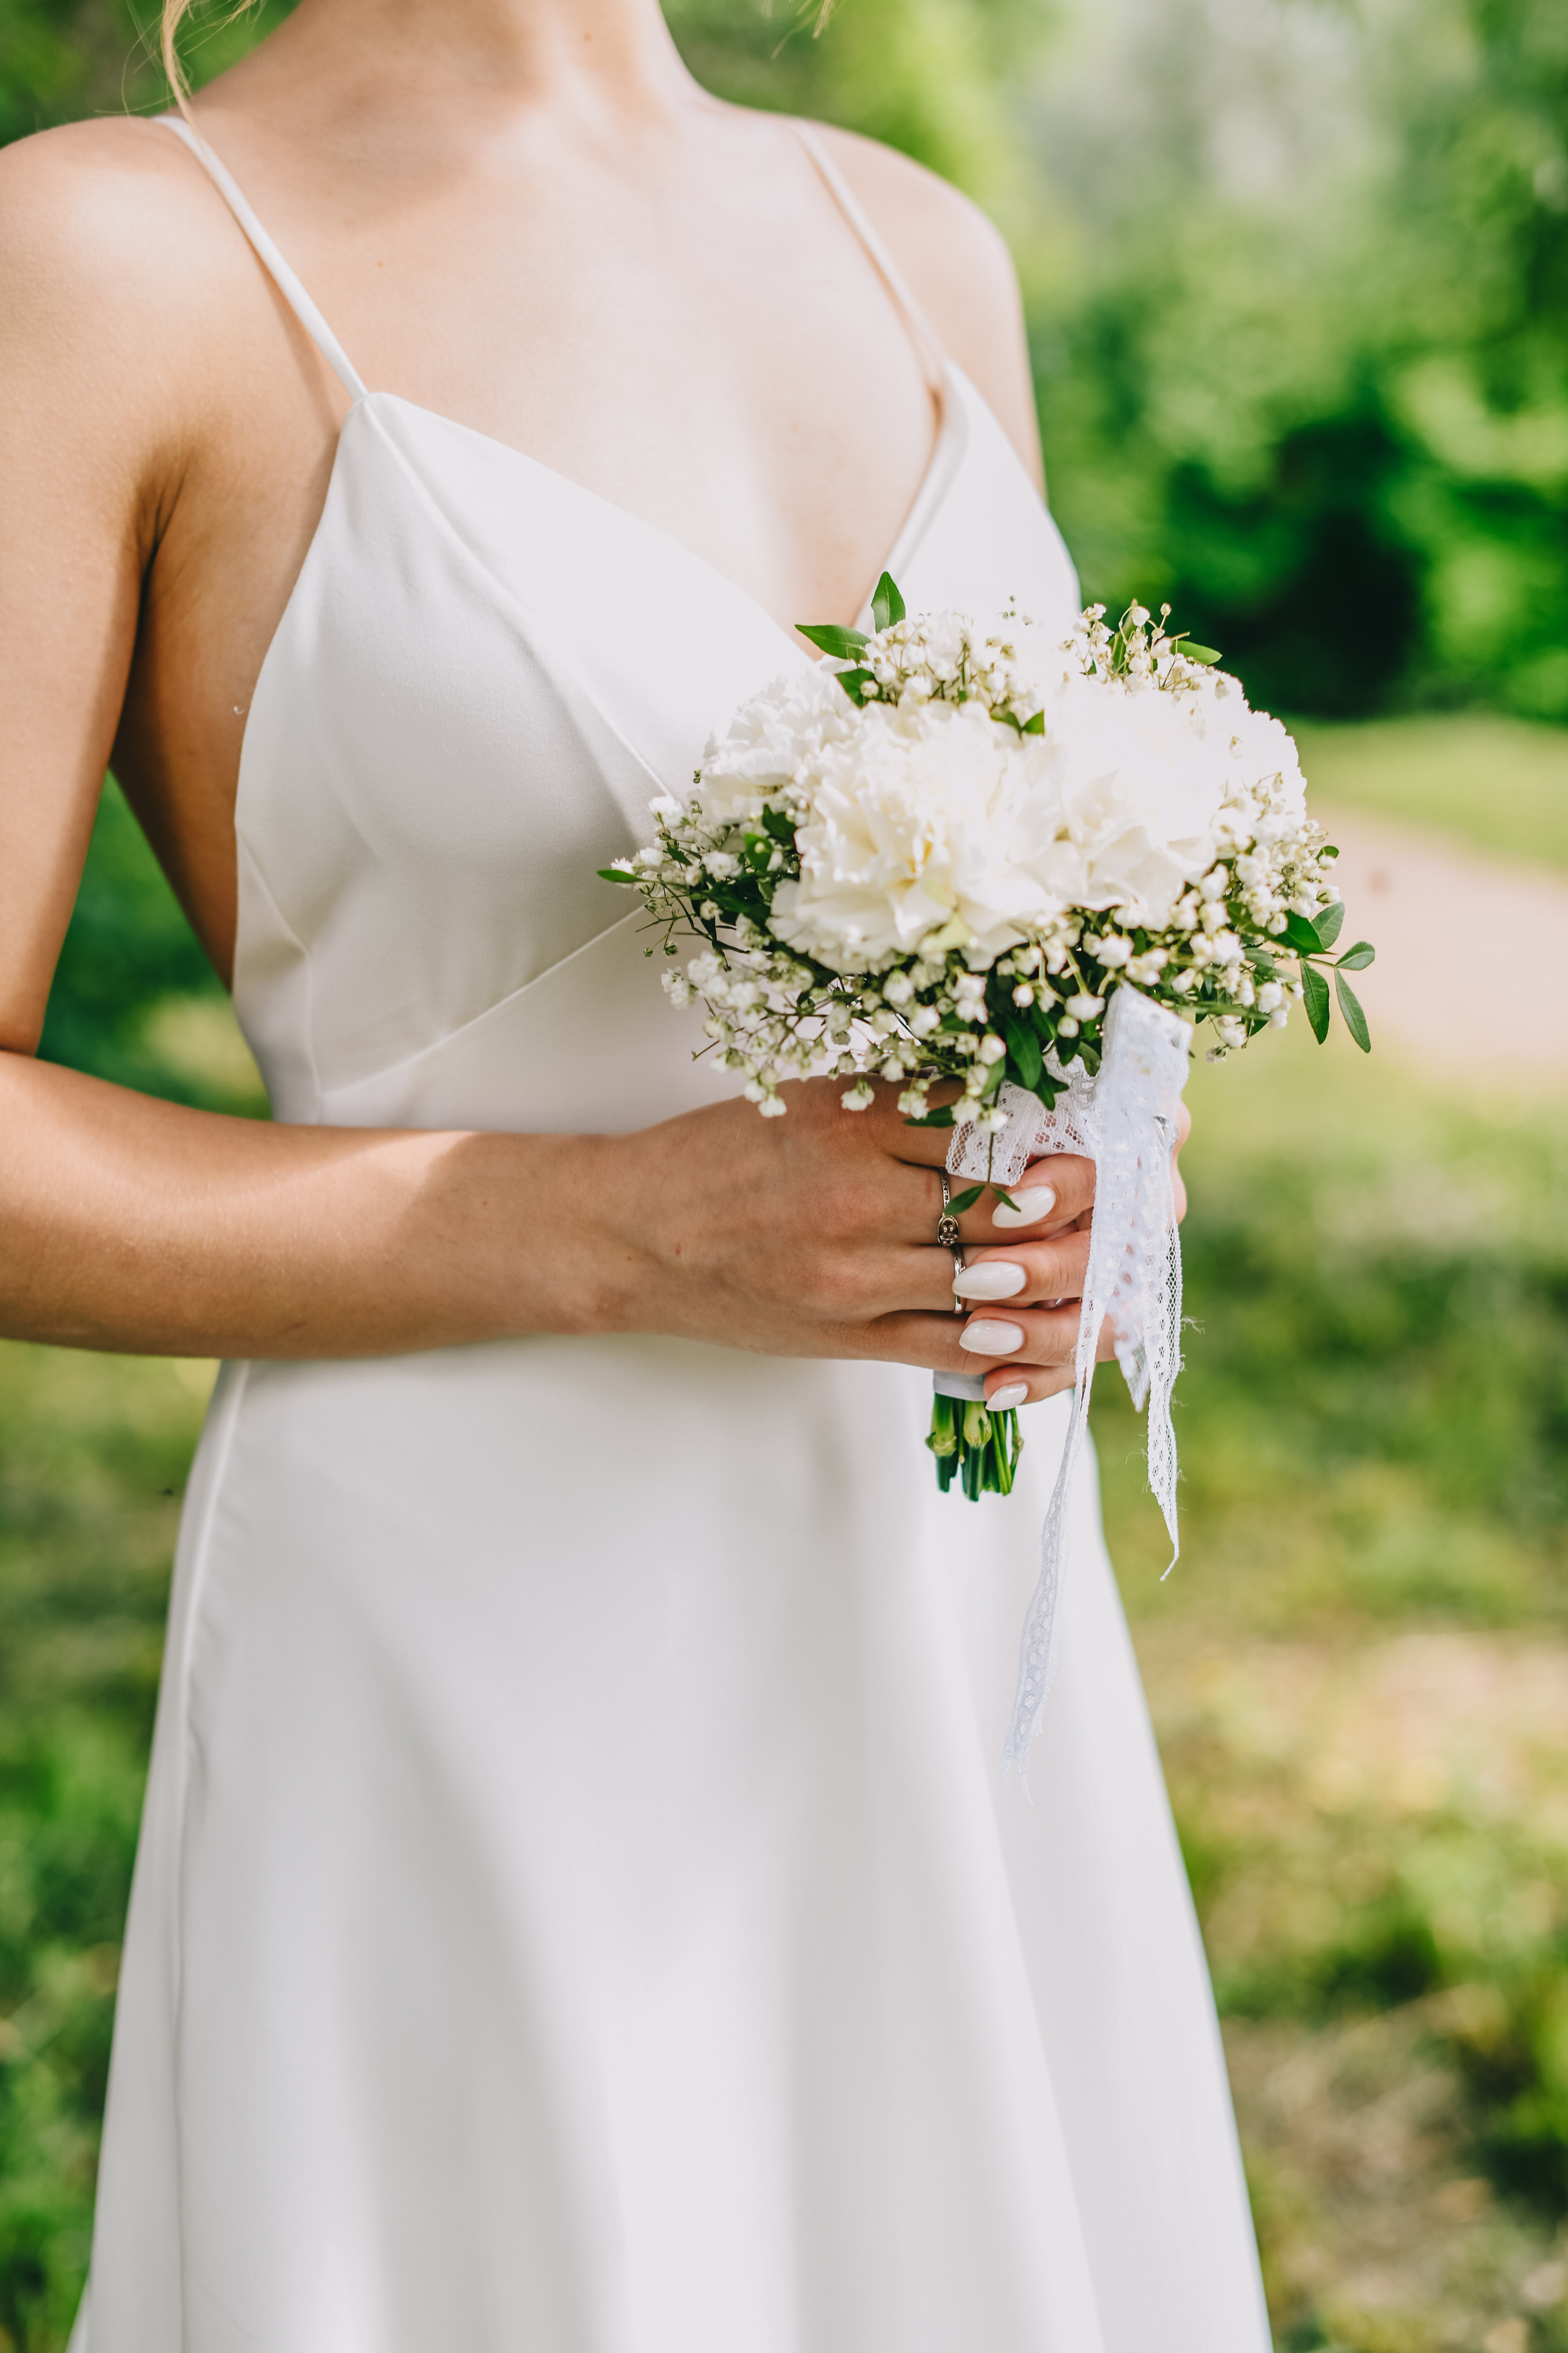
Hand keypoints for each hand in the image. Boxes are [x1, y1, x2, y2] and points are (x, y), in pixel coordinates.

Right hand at [586, 1078, 1123, 1396]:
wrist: (631, 1234)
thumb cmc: (724, 1155)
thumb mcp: (810, 1096)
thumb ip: (906, 1095)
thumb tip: (1020, 1091)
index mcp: (855, 1120)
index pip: (994, 1118)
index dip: (1075, 1122)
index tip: (1126, 1120)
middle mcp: (860, 1194)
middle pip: (1011, 1198)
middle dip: (1097, 1198)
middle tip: (1148, 1194)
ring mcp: (855, 1273)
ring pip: (997, 1280)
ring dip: (1077, 1278)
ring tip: (1126, 1272)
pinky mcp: (846, 1335)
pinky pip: (956, 1349)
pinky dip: (1025, 1348)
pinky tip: (1072, 1338)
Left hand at [947, 1096, 1191, 1407]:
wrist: (975, 1150)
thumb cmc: (985, 1113)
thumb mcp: (993, 1107)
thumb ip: (1005, 1121)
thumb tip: (984, 1144)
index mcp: (1139, 1127)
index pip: (1120, 1161)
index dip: (1071, 1186)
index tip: (1013, 1204)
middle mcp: (1152, 1194)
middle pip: (1120, 1247)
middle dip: (1045, 1270)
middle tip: (977, 1282)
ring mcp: (1137, 1258)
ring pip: (1114, 1313)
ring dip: (1044, 1333)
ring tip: (977, 1339)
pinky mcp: (1110, 1312)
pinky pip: (1088, 1355)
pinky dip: (1042, 1375)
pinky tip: (995, 1390)